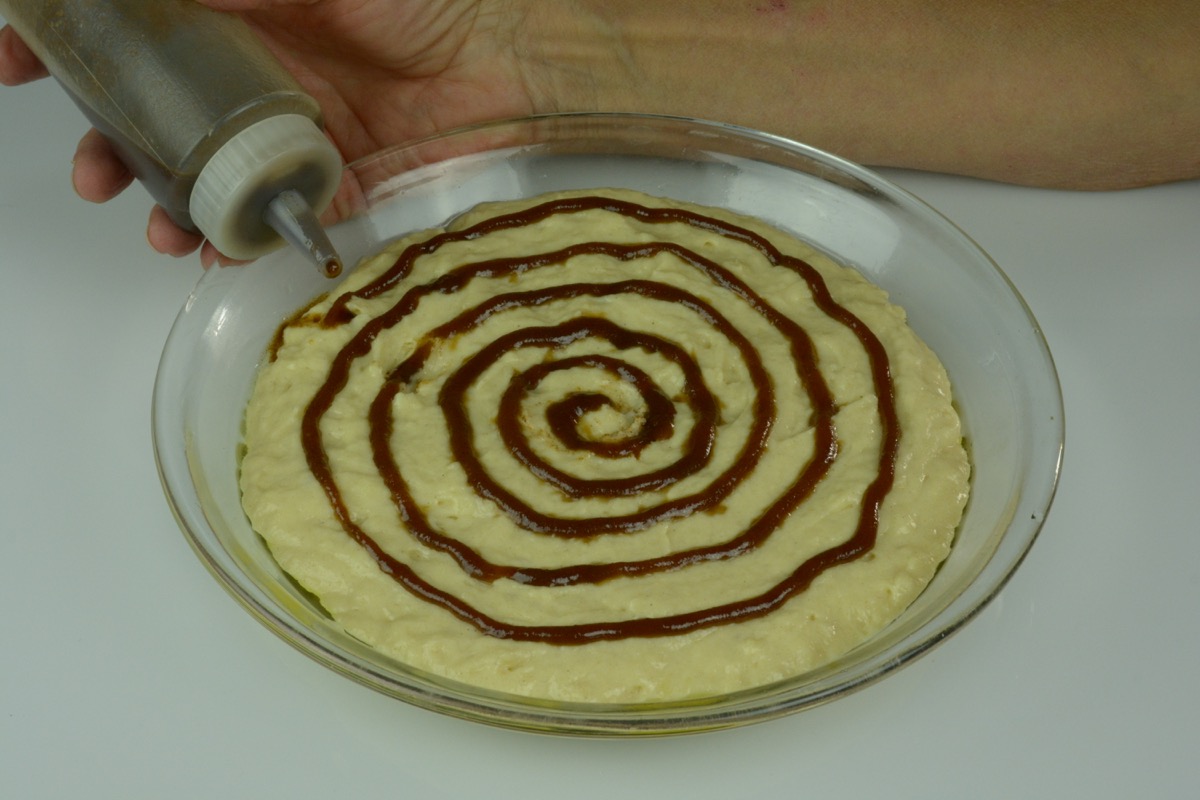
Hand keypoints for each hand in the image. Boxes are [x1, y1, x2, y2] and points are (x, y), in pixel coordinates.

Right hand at [0, 0, 542, 265]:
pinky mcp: (327, 184)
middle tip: (91, 171)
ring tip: (151, 224)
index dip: (67, 41)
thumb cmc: (422, 1)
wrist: (510, 63)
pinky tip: (215, 249)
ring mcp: (285, 134)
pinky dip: (233, 238)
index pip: (132, 28)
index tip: (17, 60)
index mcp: (236, 15)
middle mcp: (251, 77)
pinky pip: (267, 218)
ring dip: (162, 205)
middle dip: (106, 147)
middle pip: (152, 115)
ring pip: (200, 177)